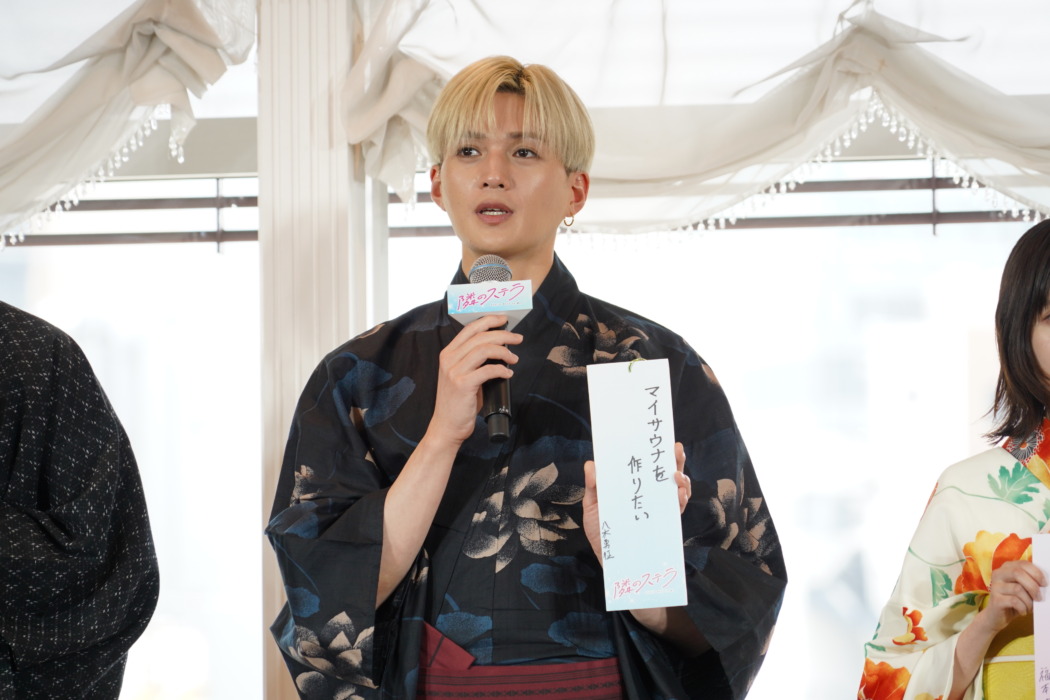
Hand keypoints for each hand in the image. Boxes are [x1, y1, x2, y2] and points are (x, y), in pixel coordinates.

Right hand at [429, 315, 520, 444]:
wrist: (446, 426)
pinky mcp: (463, 384)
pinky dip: (502, 370)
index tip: (504, 320)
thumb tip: (498, 347)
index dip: (489, 321)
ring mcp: (454, 372)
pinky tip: (508, 374)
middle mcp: (449, 359)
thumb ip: (473, 360)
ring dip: (504, 352)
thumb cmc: (457, 401)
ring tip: (514, 359)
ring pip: (484, 349)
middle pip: (480, 336)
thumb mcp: (460, 375)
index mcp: (448, 354)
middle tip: (518, 338)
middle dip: (503, 334)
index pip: (470, 329)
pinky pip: (488, 370)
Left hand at [582, 442, 690, 561]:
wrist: (608, 562)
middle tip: (676, 448)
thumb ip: (593, 487)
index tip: (657, 438)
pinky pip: (677, 511)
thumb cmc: (600, 532)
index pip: (646, 466)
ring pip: (677, 490)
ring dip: (681, 480)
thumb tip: (592, 464)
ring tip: (676, 474)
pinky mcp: (664, 525)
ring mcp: (658, 510)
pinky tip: (678, 494)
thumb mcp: (592, 507)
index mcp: (632, 487)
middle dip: (675, 460)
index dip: (654, 451)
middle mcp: (649, 496)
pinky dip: (680, 501)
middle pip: (666, 474)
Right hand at [979, 560, 1045, 632]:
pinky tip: (1022, 611)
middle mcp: (998, 574)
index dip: (1036, 573)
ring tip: (1029, 607)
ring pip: (1017, 589)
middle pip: (1018, 573)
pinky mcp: (995, 599)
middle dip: (1033, 586)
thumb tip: (1044, 582)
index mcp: (1006, 568)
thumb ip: (1029, 581)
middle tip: (1039, 598)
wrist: (996, 616)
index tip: (1044, 584)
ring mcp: (995, 586)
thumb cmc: (1014, 600)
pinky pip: (1014, 601)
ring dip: (1028, 601)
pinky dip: (1023, 608)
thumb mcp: (1022, 588)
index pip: (1023, 564)